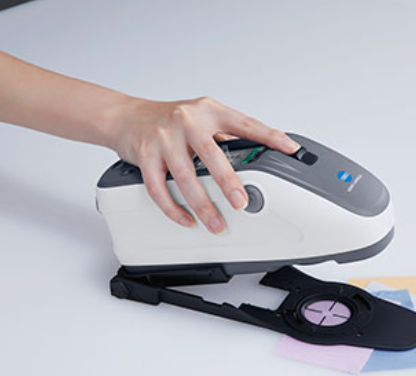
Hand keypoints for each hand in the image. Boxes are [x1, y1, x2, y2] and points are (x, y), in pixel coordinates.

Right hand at [108, 96, 299, 233]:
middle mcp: (187, 121)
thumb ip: (225, 135)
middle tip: (241, 203)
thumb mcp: (201, 118)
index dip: (270, 136)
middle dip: (228, 181)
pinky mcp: (144, 155)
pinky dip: (173, 208)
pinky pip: (159, 188)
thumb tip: (259, 157)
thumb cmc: (168, 120)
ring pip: (185, 177)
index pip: (245, 123)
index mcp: (208, 111)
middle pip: (211, 154)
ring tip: (216, 223)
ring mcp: (164, 138)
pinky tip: (186, 219)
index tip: (290, 149)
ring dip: (202, 205)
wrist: (126, 117)